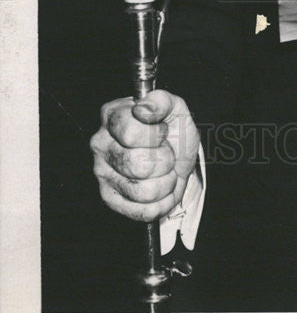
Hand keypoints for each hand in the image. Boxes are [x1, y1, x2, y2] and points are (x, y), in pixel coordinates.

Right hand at [90, 89, 199, 221]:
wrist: (179, 157)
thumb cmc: (173, 130)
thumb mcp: (175, 108)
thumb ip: (161, 101)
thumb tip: (143, 108)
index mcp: (113, 116)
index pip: (131, 134)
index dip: (156, 135)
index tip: (162, 130)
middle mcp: (101, 144)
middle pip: (138, 165)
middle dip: (165, 160)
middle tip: (165, 152)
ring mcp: (102, 173)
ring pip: (143, 191)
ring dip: (166, 181)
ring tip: (163, 169)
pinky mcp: (110, 199)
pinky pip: (144, 211)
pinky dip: (162, 201)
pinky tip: (159, 185)